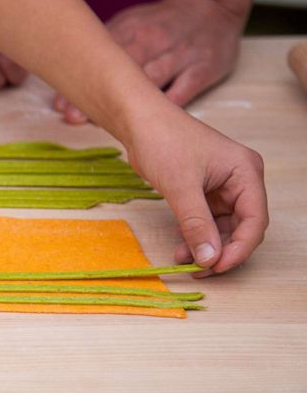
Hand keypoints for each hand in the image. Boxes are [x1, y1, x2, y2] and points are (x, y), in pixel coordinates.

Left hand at [53, 0, 246, 122]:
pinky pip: (184, 90)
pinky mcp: (203, 68)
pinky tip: (148, 124)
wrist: (212, 5)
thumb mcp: (132, 22)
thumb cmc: (161, 22)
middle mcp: (154, 40)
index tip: (60, 105)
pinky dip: (166, 106)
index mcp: (132, 29)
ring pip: (150, 80)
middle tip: (72, 117)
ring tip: (102, 124)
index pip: (102, 56)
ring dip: (126, 104)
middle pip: (122, 70)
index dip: (79, 81)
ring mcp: (180, 54)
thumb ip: (105, 47)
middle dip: (95, 95)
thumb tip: (68, 71)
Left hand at [124, 106, 266, 274]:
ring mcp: (222, 187)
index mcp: (246, 172)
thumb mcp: (180, 187)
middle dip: (221, 250)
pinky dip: (194, 236)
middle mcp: (240, 180)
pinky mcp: (203, 192)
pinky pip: (206, 222)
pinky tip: (180, 249)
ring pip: (222, 228)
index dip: (240, 248)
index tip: (217, 267)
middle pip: (242, 227)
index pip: (255, 219)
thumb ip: (196, 224)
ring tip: (183, 262)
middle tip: (199, 270)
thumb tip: (210, 258)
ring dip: (205, 247)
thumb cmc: (162, 141)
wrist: (138, 122)